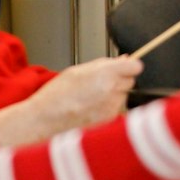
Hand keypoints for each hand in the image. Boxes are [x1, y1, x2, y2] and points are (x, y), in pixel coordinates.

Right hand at [0, 56, 140, 145]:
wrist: (43, 121)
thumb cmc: (56, 95)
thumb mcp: (77, 71)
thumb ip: (104, 64)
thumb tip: (125, 59)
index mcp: (105, 74)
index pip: (136, 66)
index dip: (129, 66)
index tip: (124, 68)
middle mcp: (112, 91)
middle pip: (130, 81)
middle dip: (119, 80)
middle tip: (99, 84)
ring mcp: (112, 107)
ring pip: (123, 96)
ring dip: (114, 95)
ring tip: (90, 98)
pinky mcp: (110, 121)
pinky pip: (116, 109)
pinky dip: (108, 108)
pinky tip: (90, 109)